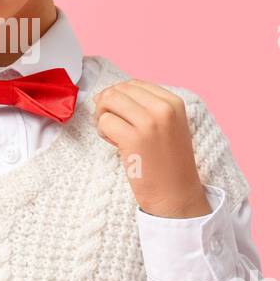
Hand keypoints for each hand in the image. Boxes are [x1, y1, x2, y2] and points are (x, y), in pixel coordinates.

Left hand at [93, 80, 211, 218]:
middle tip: (111, 126)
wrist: (176, 196)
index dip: (119, 98)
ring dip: (102, 117)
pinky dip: (102, 132)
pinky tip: (114, 145)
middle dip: (107, 106)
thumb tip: (107, 94)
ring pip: (108, 101)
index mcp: (173, 102)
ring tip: (113, 135)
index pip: (133, 84)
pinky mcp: (134, 139)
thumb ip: (145, 107)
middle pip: (118, 90)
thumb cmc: (168, 164)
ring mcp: (149, 122)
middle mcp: (163, 108)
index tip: (121, 116)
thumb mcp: (168, 126)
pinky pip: (104, 121)